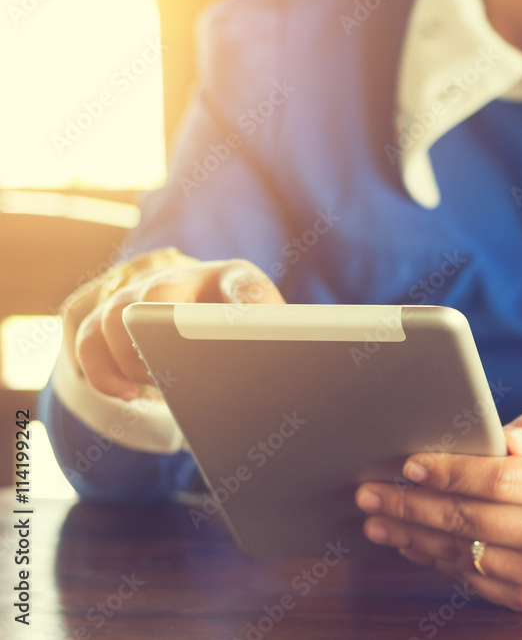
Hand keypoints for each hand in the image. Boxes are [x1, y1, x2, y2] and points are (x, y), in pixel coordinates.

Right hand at [71, 251, 283, 400]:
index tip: (246, 328)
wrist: (206, 309)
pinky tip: (125, 395)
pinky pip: (90, 338)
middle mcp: (184, 278)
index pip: (243, 286)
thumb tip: (281, 383)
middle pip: (160, 294)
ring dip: (127, 355)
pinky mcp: (112, 317)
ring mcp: (142, 293)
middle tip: (176, 367)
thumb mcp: (269, 331)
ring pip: (116, 314)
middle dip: (162, 331)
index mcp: (235, 279)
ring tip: (149, 386)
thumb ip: (274, 345)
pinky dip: (101, 370)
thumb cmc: (244, 330)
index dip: (245, 307)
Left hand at [355, 404, 521, 610]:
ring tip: (375, 520)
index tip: (409, 465)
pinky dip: (432, 559)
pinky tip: (407, 540)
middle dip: (412, 506)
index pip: (498, 480)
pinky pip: (469, 579)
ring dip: (412, 536)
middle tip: (370, 494)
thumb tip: (507, 438)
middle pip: (471, 520)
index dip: (449, 473)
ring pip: (463, 553)